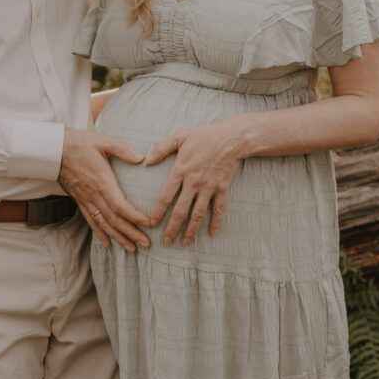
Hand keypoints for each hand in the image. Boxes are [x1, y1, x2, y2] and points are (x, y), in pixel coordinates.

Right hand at [58, 129, 150, 251]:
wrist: (53, 151)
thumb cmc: (79, 144)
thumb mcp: (102, 140)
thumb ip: (123, 149)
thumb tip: (141, 157)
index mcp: (101, 181)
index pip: (119, 205)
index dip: (134, 216)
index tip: (148, 223)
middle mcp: (94, 195)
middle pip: (114, 219)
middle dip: (130, 233)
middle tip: (146, 243)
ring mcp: (86, 200)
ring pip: (103, 224)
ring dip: (118, 237)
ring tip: (132, 248)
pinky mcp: (80, 201)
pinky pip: (91, 221)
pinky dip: (100, 234)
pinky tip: (108, 243)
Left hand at [146, 118, 249, 245]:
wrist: (232, 138)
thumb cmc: (204, 136)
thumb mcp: (180, 136)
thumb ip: (161, 148)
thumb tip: (147, 161)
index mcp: (181, 170)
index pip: (166, 196)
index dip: (158, 211)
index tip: (152, 223)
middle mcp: (194, 182)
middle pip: (181, 210)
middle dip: (172, 228)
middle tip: (166, 241)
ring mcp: (209, 187)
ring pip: (198, 214)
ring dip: (191, 230)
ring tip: (184, 242)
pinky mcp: (222, 189)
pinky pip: (219, 209)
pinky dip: (216, 222)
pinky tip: (212, 234)